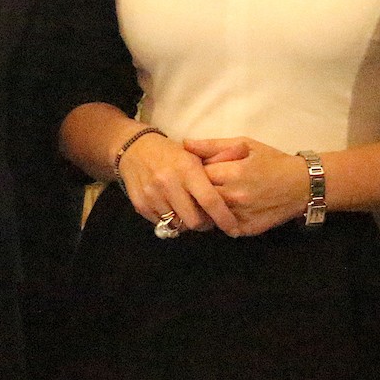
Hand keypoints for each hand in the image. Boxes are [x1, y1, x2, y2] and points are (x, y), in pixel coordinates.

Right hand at [115, 130, 240, 235]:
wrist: (134, 149)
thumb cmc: (172, 153)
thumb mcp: (195, 152)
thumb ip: (220, 157)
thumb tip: (245, 153)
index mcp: (187, 168)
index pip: (210, 200)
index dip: (224, 218)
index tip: (234, 229)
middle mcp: (169, 183)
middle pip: (194, 221)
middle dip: (205, 224)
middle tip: (208, 218)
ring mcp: (152, 195)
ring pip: (178, 225)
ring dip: (186, 223)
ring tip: (189, 211)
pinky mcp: (140, 205)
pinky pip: (161, 224)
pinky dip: (170, 221)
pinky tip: (173, 208)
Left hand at [182, 137, 309, 236]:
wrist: (302, 185)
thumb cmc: (273, 160)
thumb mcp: (246, 145)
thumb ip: (213, 145)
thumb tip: (184, 144)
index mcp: (234, 172)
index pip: (199, 174)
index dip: (198, 171)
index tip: (203, 168)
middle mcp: (236, 197)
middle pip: (201, 196)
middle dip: (200, 190)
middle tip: (208, 183)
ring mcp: (241, 216)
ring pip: (209, 214)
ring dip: (208, 206)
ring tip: (215, 195)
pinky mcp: (246, 230)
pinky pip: (222, 227)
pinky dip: (220, 219)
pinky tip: (226, 210)